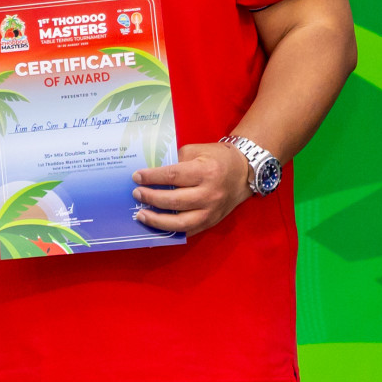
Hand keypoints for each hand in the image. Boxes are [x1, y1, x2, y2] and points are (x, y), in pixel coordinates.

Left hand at [131, 142, 252, 236]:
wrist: (244, 172)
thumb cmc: (217, 158)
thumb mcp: (196, 151)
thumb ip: (176, 160)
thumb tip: (151, 173)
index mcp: (206, 171)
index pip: (172, 176)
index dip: (152, 177)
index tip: (136, 177)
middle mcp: (210, 194)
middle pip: (174, 200)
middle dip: (151, 198)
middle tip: (136, 194)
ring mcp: (211, 211)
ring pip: (180, 222)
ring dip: (157, 221)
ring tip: (141, 215)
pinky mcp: (212, 222)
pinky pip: (189, 231)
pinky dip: (171, 231)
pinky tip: (157, 227)